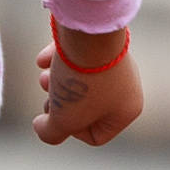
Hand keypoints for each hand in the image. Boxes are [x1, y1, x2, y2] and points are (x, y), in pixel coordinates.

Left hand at [31, 24, 143, 146]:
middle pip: (84, 108)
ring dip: (56, 83)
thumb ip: (51, 133)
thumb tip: (44, 127)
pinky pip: (75, 58)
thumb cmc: (81, 82)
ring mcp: (113, 62)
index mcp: (126, 110)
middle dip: (60, 104)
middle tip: (49, 99)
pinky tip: (42, 60)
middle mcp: (126, 87)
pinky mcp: (98, 42)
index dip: (70, 132)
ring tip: (44, 77)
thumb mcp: (63, 119)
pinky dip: (57, 60)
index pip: (96, 136)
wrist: (87, 33)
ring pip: (78, 82)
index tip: (61, 117)